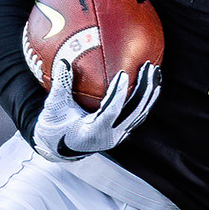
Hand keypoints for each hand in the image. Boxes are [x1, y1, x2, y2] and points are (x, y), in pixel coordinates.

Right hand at [32, 55, 159, 161]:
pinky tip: (149, 82)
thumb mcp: (54, 107)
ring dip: (149, 92)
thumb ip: (60, 85)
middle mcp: (110, 136)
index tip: (123, 74)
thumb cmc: (54, 126)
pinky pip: (138, 114)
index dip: (118, 93)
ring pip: (140, 113)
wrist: (59, 148)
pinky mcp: (122, 132)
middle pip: (134, 112)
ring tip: (155, 71)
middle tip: (148, 67)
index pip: (111, 112)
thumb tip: (63, 61)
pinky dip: (145, 98)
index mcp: (92, 132)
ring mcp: (118, 135)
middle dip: (144, 89)